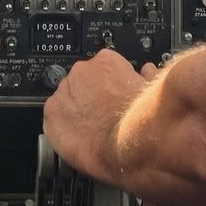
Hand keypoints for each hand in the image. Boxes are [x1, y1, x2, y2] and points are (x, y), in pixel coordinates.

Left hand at [43, 48, 149, 183]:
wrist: (130, 145)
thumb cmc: (144, 119)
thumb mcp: (153, 91)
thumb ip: (147, 77)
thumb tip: (148, 71)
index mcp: (106, 60)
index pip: (104, 66)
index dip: (111, 83)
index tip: (114, 96)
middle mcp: (81, 71)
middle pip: (83, 81)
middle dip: (92, 96)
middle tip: (104, 114)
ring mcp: (64, 92)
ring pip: (68, 99)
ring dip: (77, 110)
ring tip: (93, 129)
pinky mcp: (51, 114)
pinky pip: (54, 118)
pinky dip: (63, 127)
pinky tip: (79, 137)